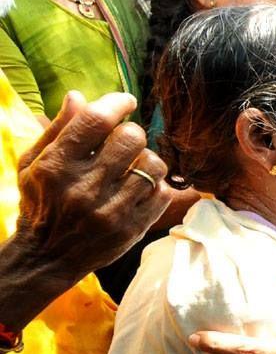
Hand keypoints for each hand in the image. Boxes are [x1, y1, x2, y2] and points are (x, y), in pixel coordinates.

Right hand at [15, 91, 171, 284]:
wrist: (46, 257)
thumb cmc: (41, 201)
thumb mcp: (35, 163)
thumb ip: (58, 129)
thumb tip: (79, 96)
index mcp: (57, 166)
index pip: (96, 120)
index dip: (117, 103)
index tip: (125, 102)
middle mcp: (84, 188)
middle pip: (131, 138)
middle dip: (131, 133)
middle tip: (124, 142)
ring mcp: (110, 211)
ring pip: (153, 164)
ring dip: (146, 160)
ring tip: (132, 166)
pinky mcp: (132, 229)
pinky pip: (163, 192)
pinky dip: (156, 187)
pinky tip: (139, 189)